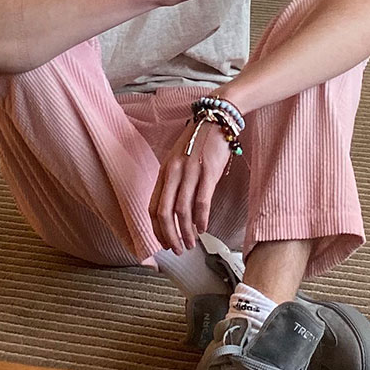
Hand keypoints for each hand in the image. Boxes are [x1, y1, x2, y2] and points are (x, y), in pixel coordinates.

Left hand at [149, 117, 230, 255]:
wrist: (216, 119)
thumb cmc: (199, 141)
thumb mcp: (179, 158)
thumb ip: (174, 180)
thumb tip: (175, 208)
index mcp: (164, 171)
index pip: (153, 206)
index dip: (156, 228)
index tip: (162, 242)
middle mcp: (173, 173)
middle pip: (165, 212)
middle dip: (169, 236)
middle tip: (176, 250)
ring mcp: (190, 172)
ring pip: (183, 210)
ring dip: (186, 232)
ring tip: (190, 244)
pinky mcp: (208, 172)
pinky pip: (201, 201)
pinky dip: (201, 219)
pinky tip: (203, 229)